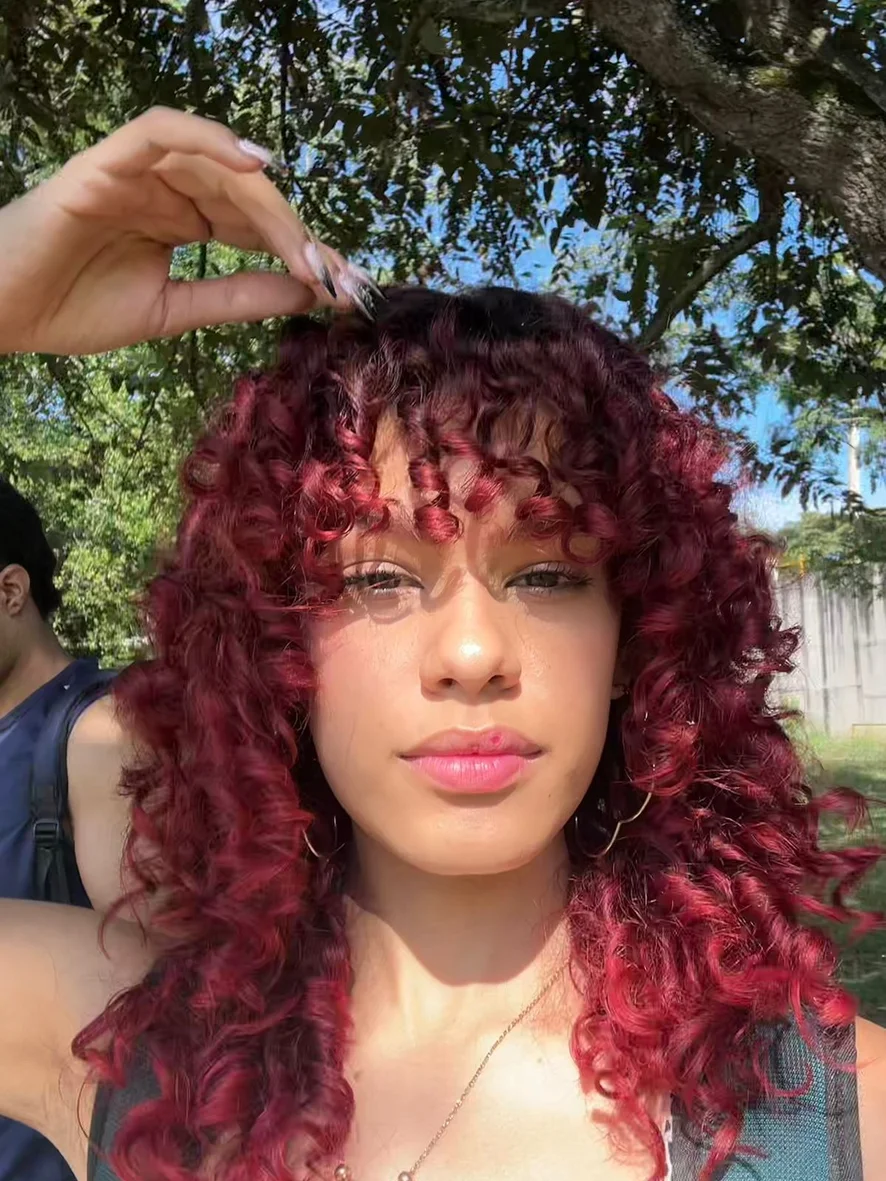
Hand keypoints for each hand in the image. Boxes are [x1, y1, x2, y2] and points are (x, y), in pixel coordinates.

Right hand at [0, 107, 377, 354]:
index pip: (258, 228)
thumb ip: (235, 297)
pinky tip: (254, 163)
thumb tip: (306, 292)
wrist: (6, 313)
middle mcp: (171, 190)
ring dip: (268, 206)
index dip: (303, 252)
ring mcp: (142, 172)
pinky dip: (207, 136)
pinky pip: (161, 131)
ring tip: (306, 247)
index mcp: (186, 222)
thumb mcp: (174, 312)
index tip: (346, 287)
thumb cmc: (75, 308)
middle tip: (337, 274)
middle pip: (250, 198)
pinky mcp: (108, 161)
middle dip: (299, 234)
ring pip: (219, 168)